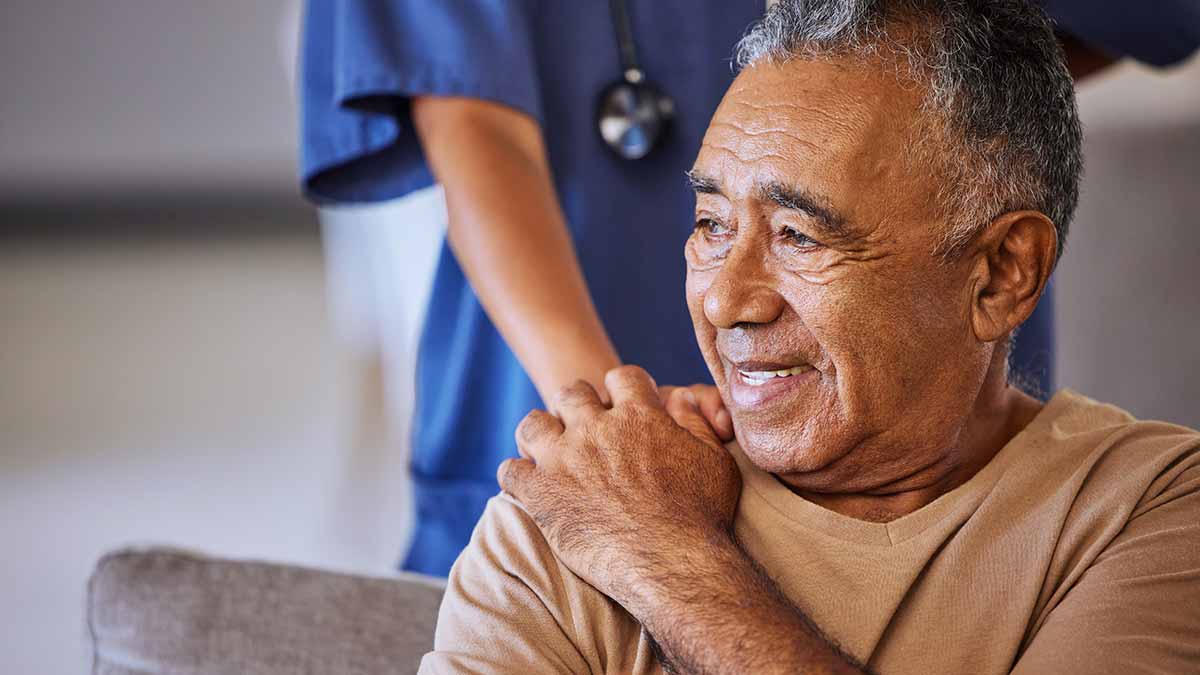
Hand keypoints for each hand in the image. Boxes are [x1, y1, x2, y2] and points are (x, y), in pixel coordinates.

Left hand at [498, 366, 741, 606]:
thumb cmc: (701, 517)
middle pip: (573, 393)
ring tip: (548, 452)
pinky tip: (529, 487)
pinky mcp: (540, 492)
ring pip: (533, 423)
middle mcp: (597, 428)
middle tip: (583, 429)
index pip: (622, 377)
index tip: (622, 406)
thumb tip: (681, 398)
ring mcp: (564, 458)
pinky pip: (511, 470)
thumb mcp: (714, 461)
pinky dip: (517, 475)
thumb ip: (695, 424)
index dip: (623, 389)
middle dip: (577, 406)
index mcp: (640, 415)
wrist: (671, 564)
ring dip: (540, 433)